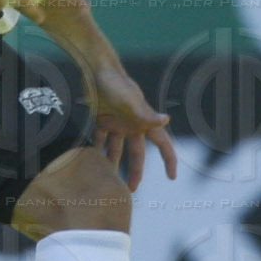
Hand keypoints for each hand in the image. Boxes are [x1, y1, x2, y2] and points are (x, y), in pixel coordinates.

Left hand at [87, 61, 177, 191]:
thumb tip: (167, 120)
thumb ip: (146, 114)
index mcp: (144, 121)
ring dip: (112, 164)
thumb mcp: (131, 101)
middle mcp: (133, 125)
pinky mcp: (101, 120)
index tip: (172, 177)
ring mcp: (117, 123)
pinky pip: (99, 140)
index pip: (163, 144)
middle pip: (137, 154)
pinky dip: (95, 151)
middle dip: (135, 172)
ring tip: (106, 181)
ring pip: (116, 150)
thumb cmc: (116, 83)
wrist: (95, 69)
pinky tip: (89, 164)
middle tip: (130, 190)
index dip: (169, 160)